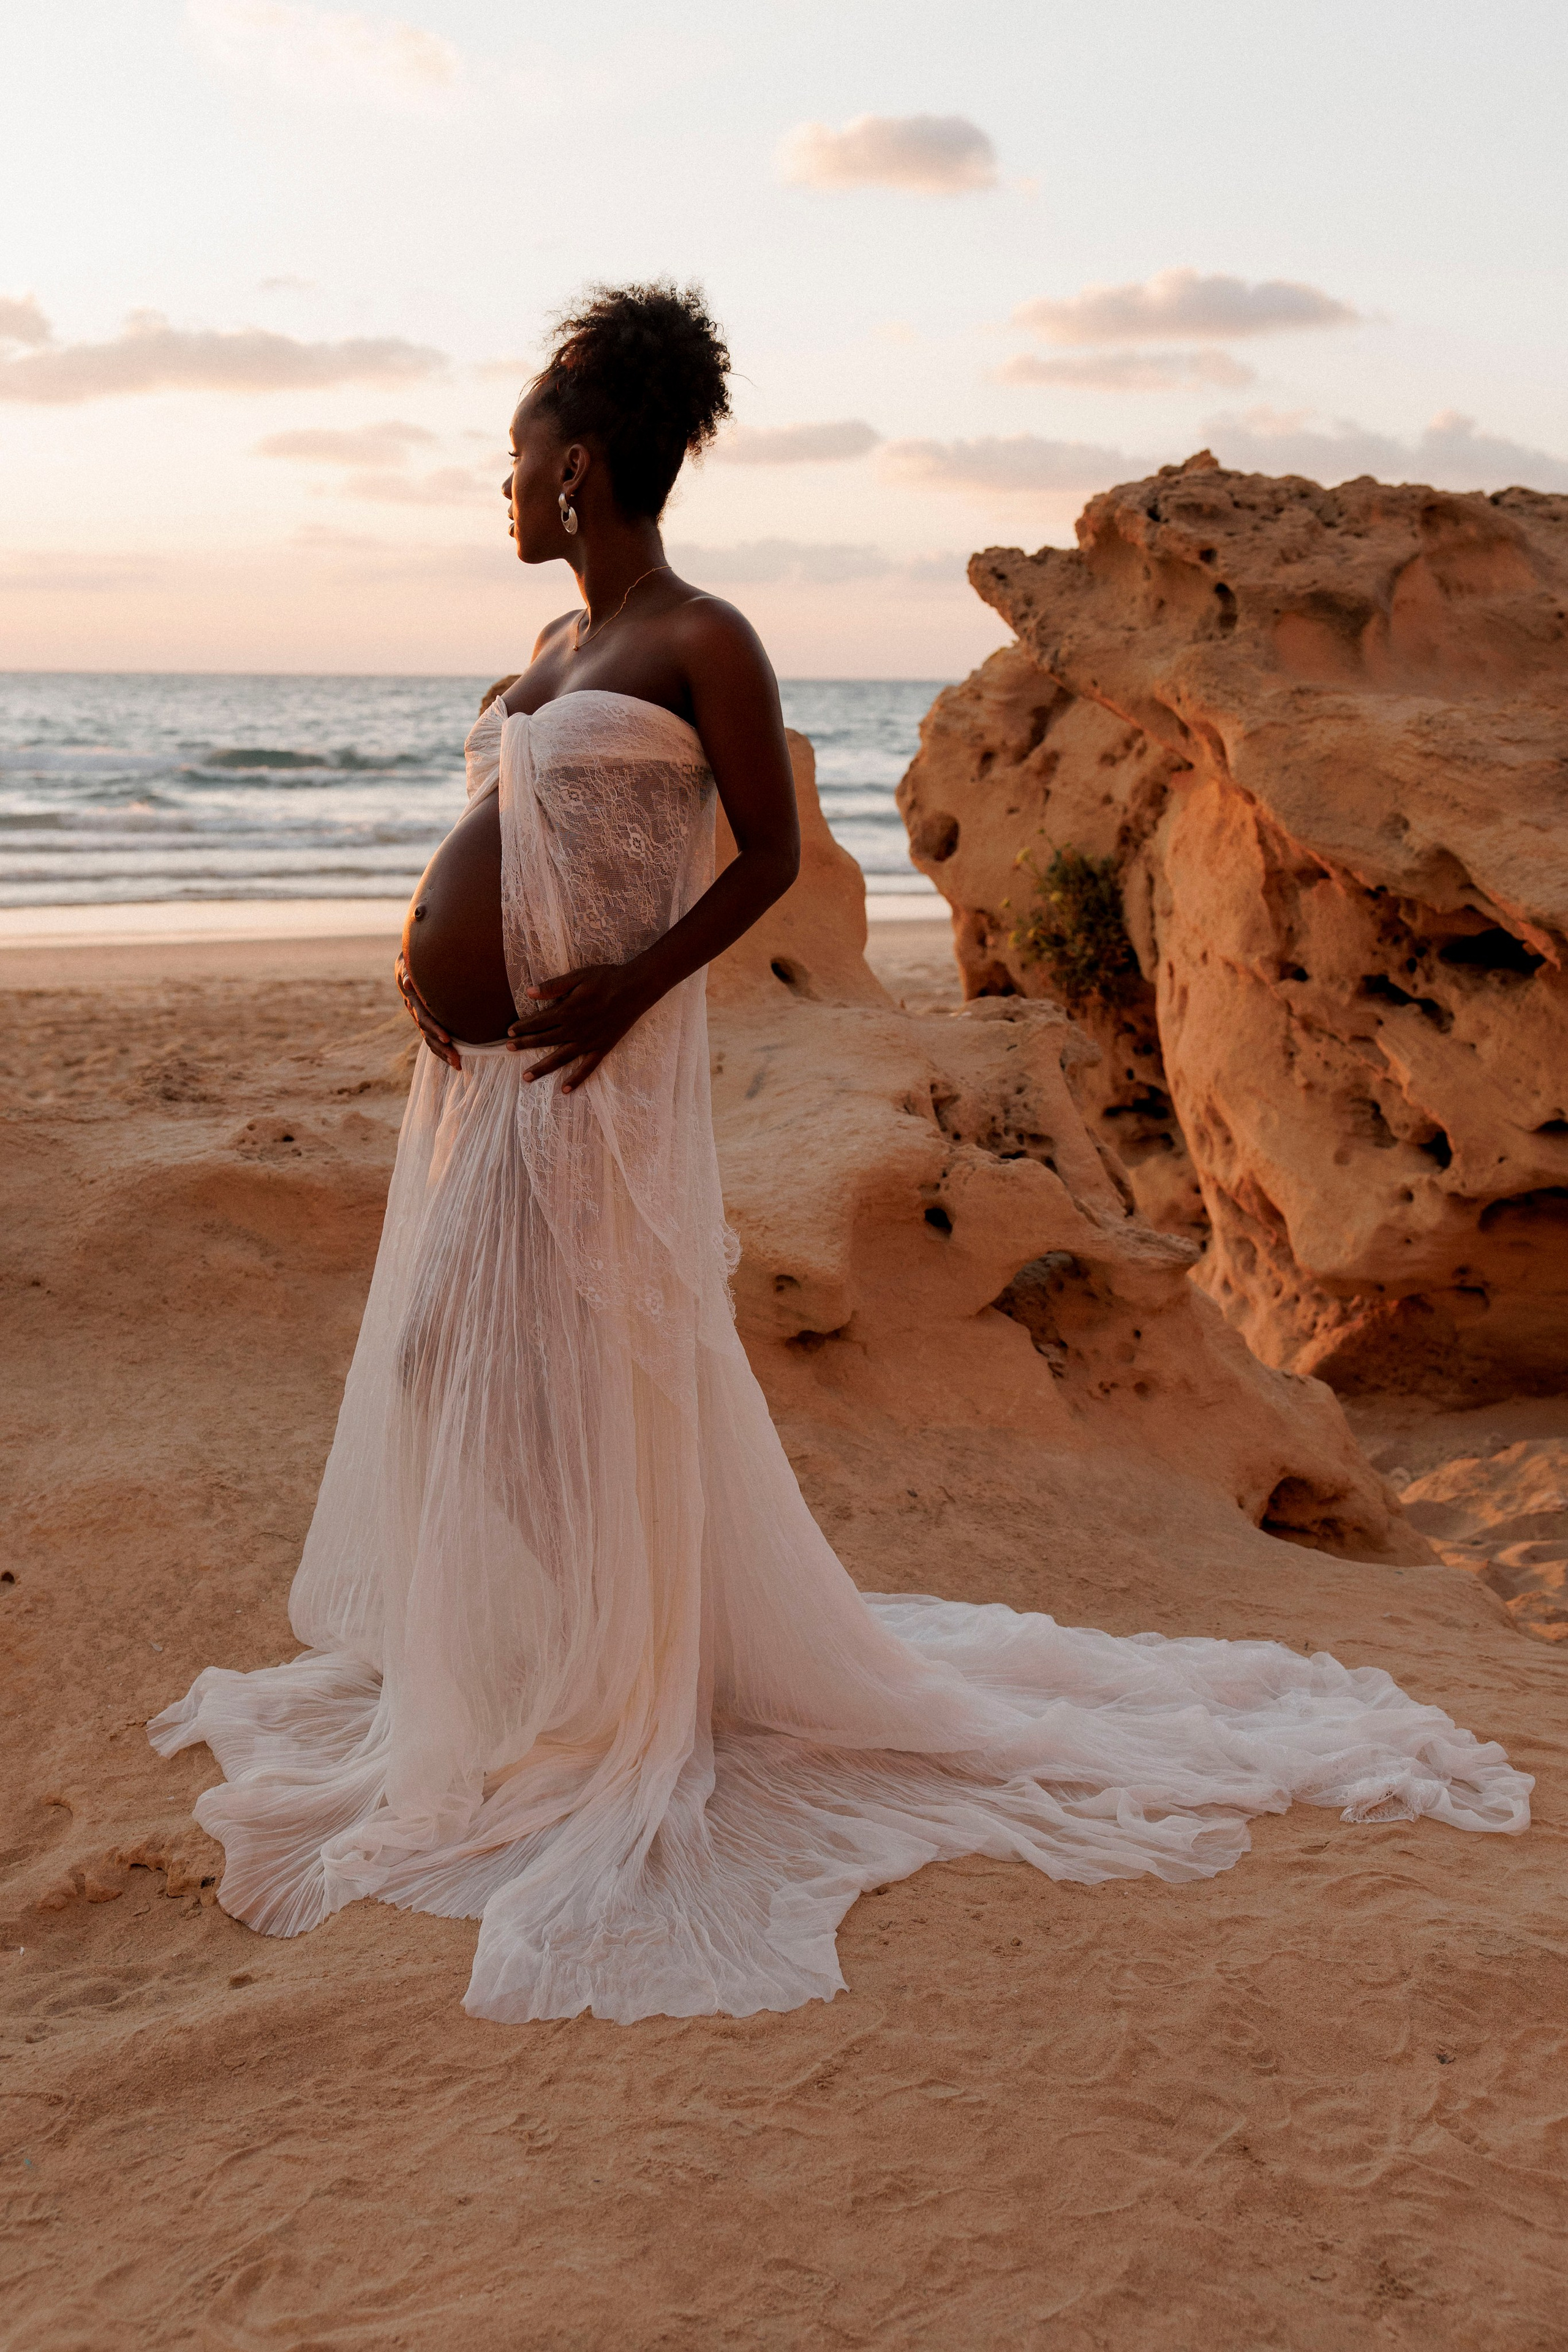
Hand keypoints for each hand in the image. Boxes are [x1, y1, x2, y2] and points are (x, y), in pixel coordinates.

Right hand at [395, 951, 461, 1070]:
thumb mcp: (408, 967)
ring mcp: (422, 1021)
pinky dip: (443, 1051)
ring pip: (431, 1041)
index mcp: (414, 1003)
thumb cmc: (413, 966)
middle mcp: (416, 1015)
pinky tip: (456, 1060)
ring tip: (458, 1065)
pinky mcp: (428, 1025)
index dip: (434, 1029)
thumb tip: (409, 982)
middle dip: (442, 1048)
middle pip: (428, 1036)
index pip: (424, 1019)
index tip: (447, 1038)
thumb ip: (409, 974)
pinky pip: (434, 1040)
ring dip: (444, 1054)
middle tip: (456, 1059)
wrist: (407, 972)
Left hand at [506, 961, 650, 1092]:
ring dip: (542, 1068)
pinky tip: (565, 1089)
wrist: (636, 989)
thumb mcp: (578, 976)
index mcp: (567, 1011)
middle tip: (508, 1050)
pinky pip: (587, 1068)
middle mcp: (575, 1030)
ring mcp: (588, 1042)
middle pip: (544, 1041)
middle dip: (525, 1045)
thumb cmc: (606, 978)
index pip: (538, 1022)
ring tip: (526, 1077)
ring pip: (560, 1058)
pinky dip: (576, 1079)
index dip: (522, 1027)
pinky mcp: (602, 1048)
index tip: (509, 1032)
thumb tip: (529, 992)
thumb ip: (553, 986)